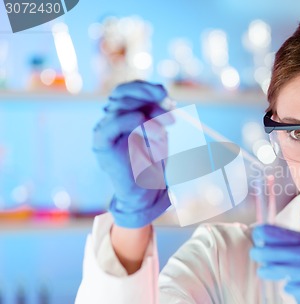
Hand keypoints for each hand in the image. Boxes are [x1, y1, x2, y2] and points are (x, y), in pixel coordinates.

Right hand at [93, 80, 171, 227]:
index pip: (128, 89)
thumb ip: (159, 114)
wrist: (145, 190)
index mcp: (123, 113)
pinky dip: (127, 120)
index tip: (164, 94)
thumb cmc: (154, 162)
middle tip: (167, 107)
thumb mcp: (161, 132)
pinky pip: (111, 125)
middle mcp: (111, 118)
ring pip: (119, 107)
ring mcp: (104, 129)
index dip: (145, 88)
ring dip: (146, 113)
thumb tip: (164, 98)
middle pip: (121, 94)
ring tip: (163, 128)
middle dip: (147, 96)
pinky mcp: (101, 143)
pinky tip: (141, 120)